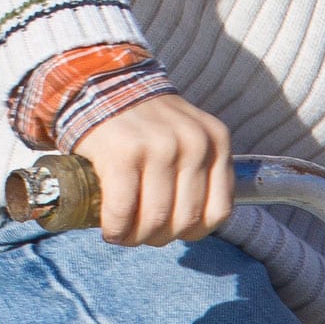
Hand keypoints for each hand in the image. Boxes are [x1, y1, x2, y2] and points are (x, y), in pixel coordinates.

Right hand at [70, 94, 233, 246]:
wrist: (106, 85)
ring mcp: (160, 148)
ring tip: (125, 232)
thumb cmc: (148, 123)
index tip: (172, 229)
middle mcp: (194, 143)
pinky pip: (123, 212)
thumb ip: (201, 170)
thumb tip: (195, 225)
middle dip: (161, 237)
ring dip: (137, 238)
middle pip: (185, 220)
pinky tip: (110, 228)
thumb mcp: (190, 136)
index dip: (193, 231)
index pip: (218, 211)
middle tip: (142, 233)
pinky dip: (115, 229)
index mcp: (217, 141)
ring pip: (155, 221)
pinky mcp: (123, 155)